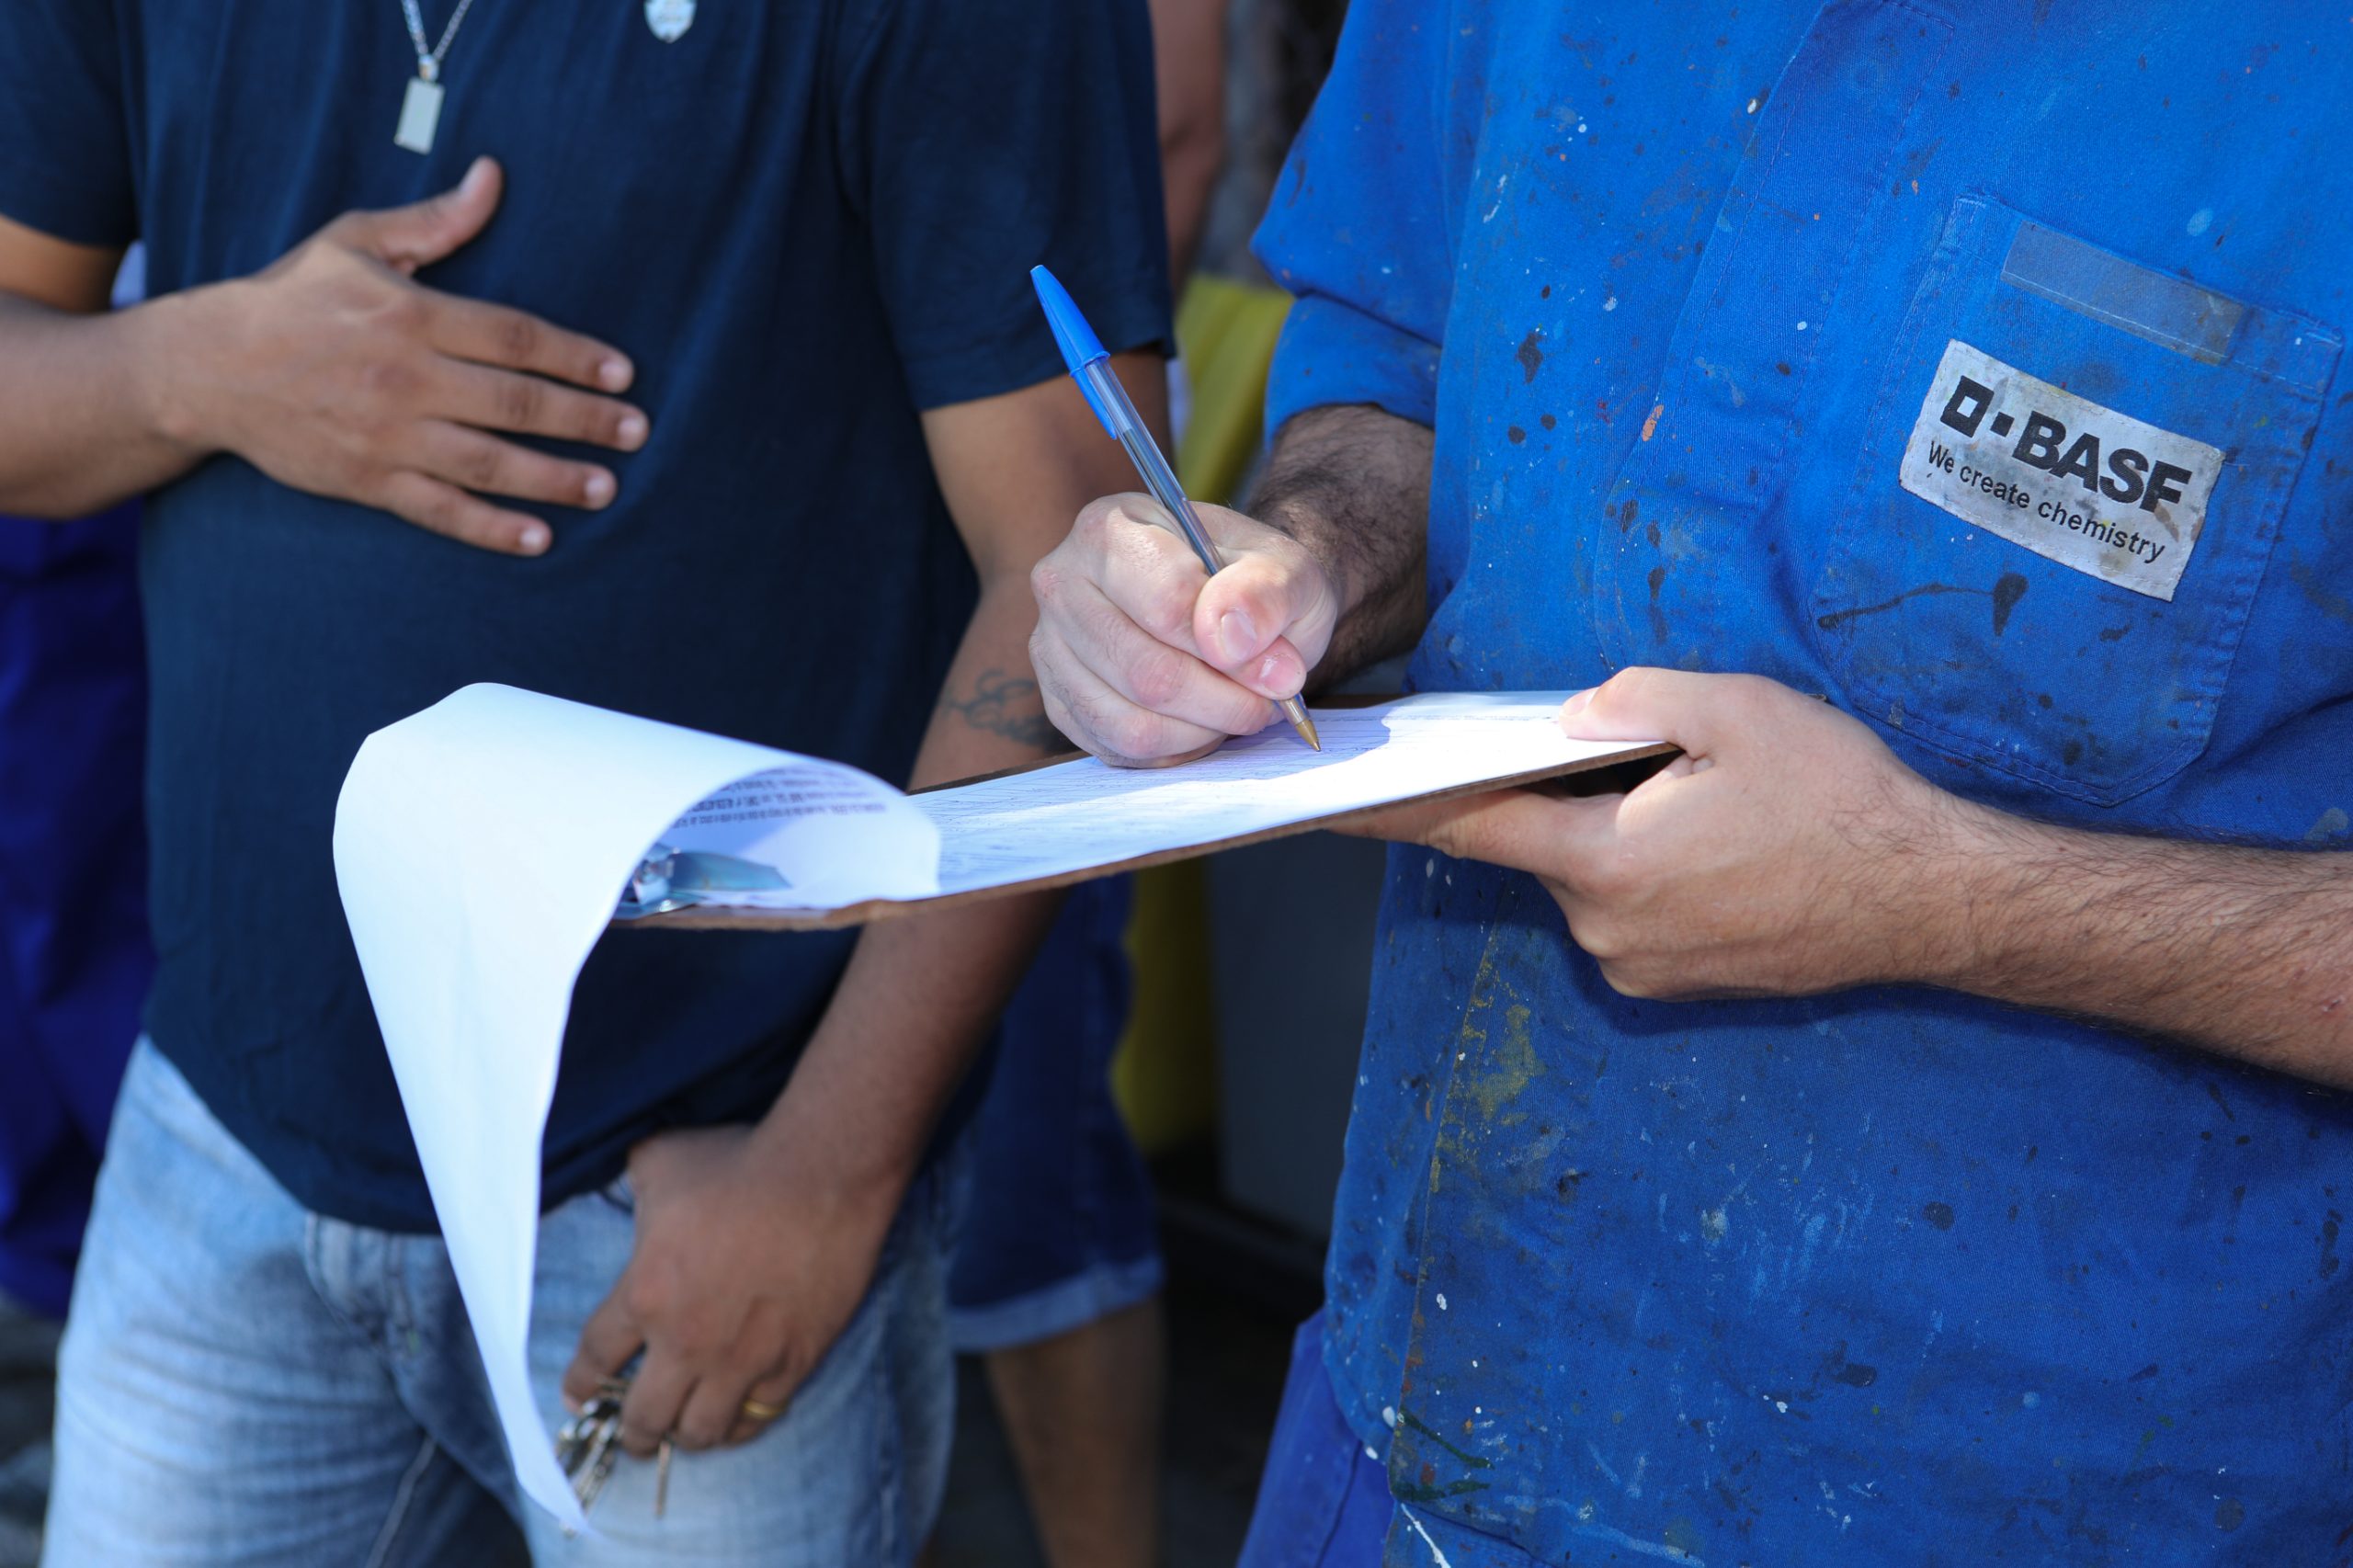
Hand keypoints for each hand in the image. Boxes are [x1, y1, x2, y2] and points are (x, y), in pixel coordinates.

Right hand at [163, 157, 647, 554]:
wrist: (206, 367)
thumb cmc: (290, 297)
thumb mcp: (356, 241)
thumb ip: (435, 222)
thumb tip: (494, 178)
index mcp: (410, 315)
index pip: (516, 337)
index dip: (577, 357)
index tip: (623, 373)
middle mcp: (405, 378)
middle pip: (516, 402)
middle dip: (585, 420)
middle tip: (638, 431)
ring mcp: (387, 435)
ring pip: (490, 462)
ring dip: (555, 478)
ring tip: (607, 487)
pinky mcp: (367, 481)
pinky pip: (442, 511)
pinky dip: (492, 528)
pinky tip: (540, 538)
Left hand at [561, 1122, 903, 1455]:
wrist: (824, 1172)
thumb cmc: (740, 1161)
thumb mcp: (662, 1161)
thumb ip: (633, 1188)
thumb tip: (631, 1191)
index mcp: (645, 1294)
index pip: (595, 1360)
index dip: (580, 1385)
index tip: (578, 1397)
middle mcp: (686, 1341)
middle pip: (644, 1418)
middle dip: (633, 1433)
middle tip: (635, 1432)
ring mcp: (742, 1358)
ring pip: (701, 1432)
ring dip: (686, 1434)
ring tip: (686, 1428)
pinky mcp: (794, 1361)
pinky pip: (758, 1417)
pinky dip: (741, 1423)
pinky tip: (736, 1414)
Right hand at [1029, 492, 1341, 764]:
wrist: (1228, 607)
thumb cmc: (1252, 584)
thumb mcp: (1287, 570)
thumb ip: (1267, 593)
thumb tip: (1231, 643)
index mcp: (1111, 529)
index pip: (1166, 602)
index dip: (1233, 651)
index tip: (1280, 667)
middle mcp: (1062, 583)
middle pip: (1146, 672)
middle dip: (1224, 701)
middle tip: (1267, 700)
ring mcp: (1050, 646)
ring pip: (1131, 722)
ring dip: (1203, 730)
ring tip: (1237, 709)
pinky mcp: (1058, 699)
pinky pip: (1119, 749)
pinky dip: (1176, 748)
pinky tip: (1201, 721)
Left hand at [1351, 669, 1990, 998]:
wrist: (1932, 899)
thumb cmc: (1841, 802)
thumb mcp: (1738, 712)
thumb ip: (1633, 701)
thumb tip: (1569, 716)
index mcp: (1605, 863)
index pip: (1470, 830)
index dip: (1397, 810)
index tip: (1331, 805)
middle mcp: (1607, 931)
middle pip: (1545, 848)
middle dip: (1573, 800)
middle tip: (1655, 763)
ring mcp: (1643, 967)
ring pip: (1594, 880)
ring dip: (1621, 838)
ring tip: (1714, 809)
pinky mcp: (1681, 984)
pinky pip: (1635, 913)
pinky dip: (1654, 874)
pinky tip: (1725, 848)